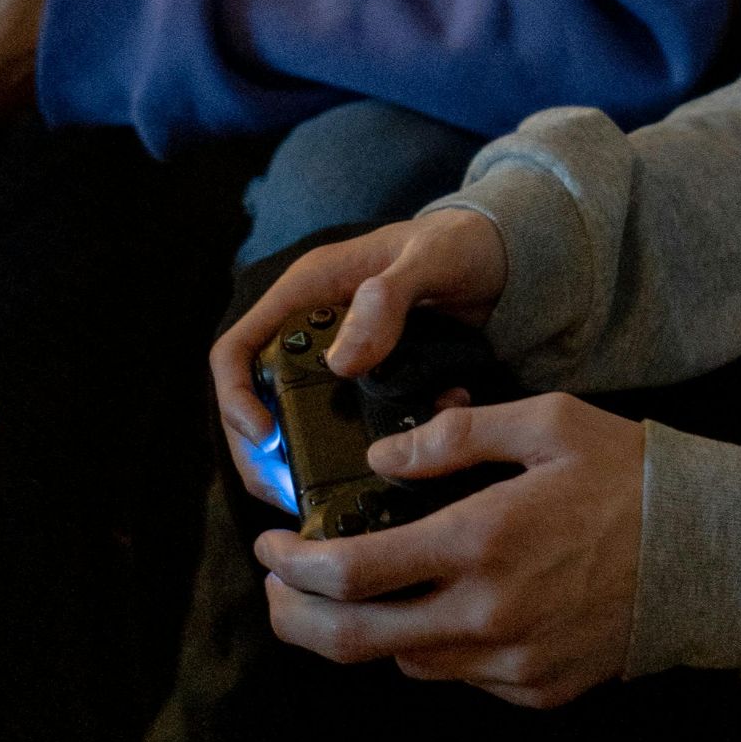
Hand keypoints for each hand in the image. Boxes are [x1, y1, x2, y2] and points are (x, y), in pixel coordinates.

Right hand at [211, 209, 507, 504]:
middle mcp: (313, 329)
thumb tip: (341, 362)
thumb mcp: (431, 260)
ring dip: (305, 461)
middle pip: (257, 399)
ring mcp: (341, 359)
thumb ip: (389, 300)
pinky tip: (395, 464)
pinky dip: (367, 450)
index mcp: (308, 292)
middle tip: (285, 493)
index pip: (237, 349)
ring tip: (318, 497)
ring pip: (297, 420)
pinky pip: (352, 425)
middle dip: (263, 452)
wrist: (504, 257)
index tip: (263, 437)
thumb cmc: (462, 243)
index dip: (236, 397)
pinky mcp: (374, 383)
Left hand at [255, 393, 645, 707]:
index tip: (270, 546)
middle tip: (277, 592)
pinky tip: (443, 608)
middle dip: (295, 617)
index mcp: (480, 540)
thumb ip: (456, 435)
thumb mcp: (548, 423)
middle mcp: (487, 614)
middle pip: (353, 640)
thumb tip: (383, 456)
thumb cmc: (633, 476)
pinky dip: (436, 646)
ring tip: (360, 591)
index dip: (291, 565)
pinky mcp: (538, 688)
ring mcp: (513, 661)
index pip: (350, 572)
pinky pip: (461, 676)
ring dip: (368, 629)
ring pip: (405, 661)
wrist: (715, 553)